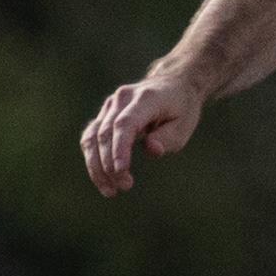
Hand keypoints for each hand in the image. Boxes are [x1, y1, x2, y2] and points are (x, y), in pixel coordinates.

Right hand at [81, 73, 203, 193]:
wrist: (173, 85)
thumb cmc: (181, 109)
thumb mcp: (183, 125)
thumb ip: (166, 138)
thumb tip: (151, 149)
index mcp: (145, 98)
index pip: (125, 124)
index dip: (119, 148)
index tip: (121, 171)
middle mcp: (123, 98)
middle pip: (105, 133)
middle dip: (110, 164)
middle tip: (124, 186)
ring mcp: (110, 105)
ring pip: (92, 136)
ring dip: (97, 166)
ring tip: (110, 191)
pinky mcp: (104, 114)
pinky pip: (91, 137)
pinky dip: (93, 159)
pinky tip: (103, 179)